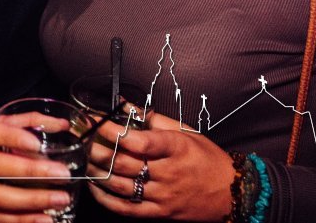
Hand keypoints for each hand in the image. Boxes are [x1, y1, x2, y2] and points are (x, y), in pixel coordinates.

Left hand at [87, 111, 232, 220]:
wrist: (233, 192)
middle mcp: (168, 173)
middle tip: (83, 139)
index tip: (96, 121)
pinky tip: (94, 188)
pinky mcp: (160, 213)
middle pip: (124, 163)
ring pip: (121, 185)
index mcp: (176, 148)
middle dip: (98, 150)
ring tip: (83, 159)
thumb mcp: (185, 131)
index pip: (139, 140)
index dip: (113, 131)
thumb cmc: (207, 158)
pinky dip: (107, 200)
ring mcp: (163, 195)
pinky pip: (127, 209)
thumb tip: (124, 104)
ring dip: (97, 172)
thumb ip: (152, 118)